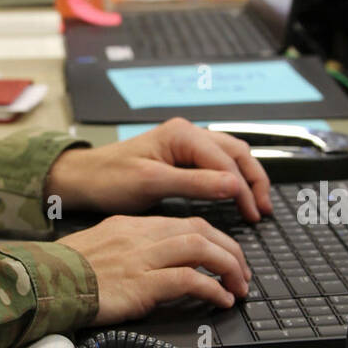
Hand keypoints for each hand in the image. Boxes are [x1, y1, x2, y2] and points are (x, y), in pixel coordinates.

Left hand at [45, 117, 271, 220]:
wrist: (84, 178)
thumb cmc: (109, 179)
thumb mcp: (152, 183)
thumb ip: (195, 183)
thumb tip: (234, 186)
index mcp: (182, 134)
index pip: (226, 161)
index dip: (244, 189)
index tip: (252, 215)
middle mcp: (187, 133)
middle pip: (236, 152)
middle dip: (254, 180)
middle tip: (263, 210)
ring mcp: (185, 142)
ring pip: (230, 156)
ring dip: (246, 179)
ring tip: (257, 205)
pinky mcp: (181, 156)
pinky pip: (216, 163)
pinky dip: (231, 179)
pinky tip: (237, 196)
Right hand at [60, 215, 250, 324]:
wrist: (45, 283)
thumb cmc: (67, 272)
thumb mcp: (104, 248)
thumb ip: (133, 249)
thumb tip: (162, 264)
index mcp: (133, 225)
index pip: (187, 222)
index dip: (215, 238)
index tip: (227, 255)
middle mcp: (141, 235)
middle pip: (201, 230)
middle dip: (230, 250)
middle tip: (242, 272)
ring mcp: (142, 258)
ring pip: (201, 249)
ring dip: (228, 267)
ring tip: (239, 287)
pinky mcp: (142, 284)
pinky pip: (188, 280)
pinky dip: (211, 288)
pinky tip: (220, 300)